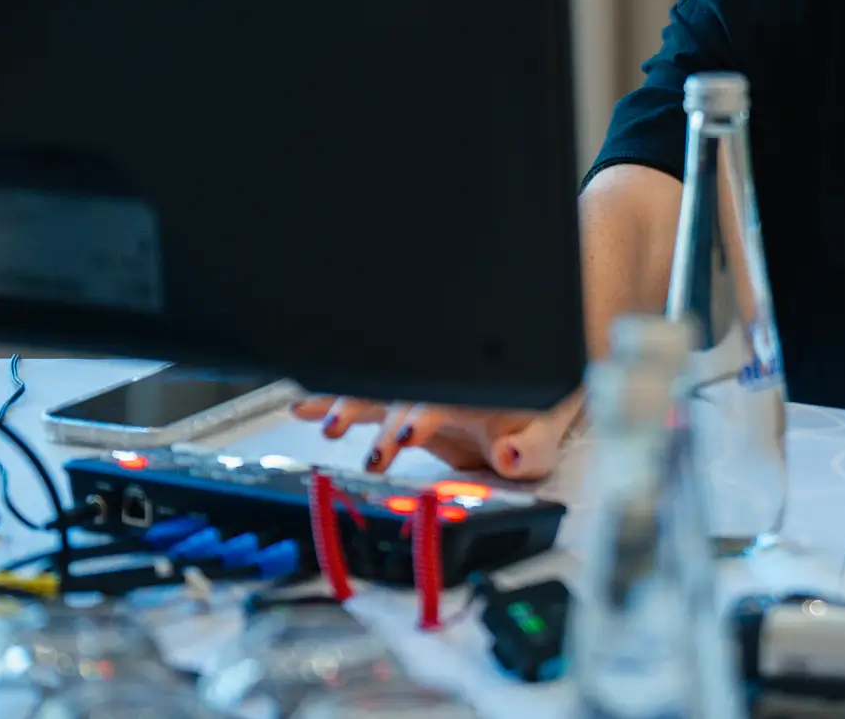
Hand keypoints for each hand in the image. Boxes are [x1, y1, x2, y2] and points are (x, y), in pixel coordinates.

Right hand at [290, 390, 582, 480]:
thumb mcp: (543, 438)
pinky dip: (331, 401)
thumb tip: (511, 456)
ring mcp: (416, 396)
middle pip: (395, 393)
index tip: (403, 435)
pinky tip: (301, 406)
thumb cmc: (535, 418)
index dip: (418, 417)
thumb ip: (529, 449)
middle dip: (369, 409)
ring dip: (342, 403)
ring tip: (315, 417)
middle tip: (345, 434)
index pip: (436, 400)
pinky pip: (364, 401)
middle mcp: (437, 387)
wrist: (531, 405)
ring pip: (372, 392)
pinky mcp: (401, 408)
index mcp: (469, 389)